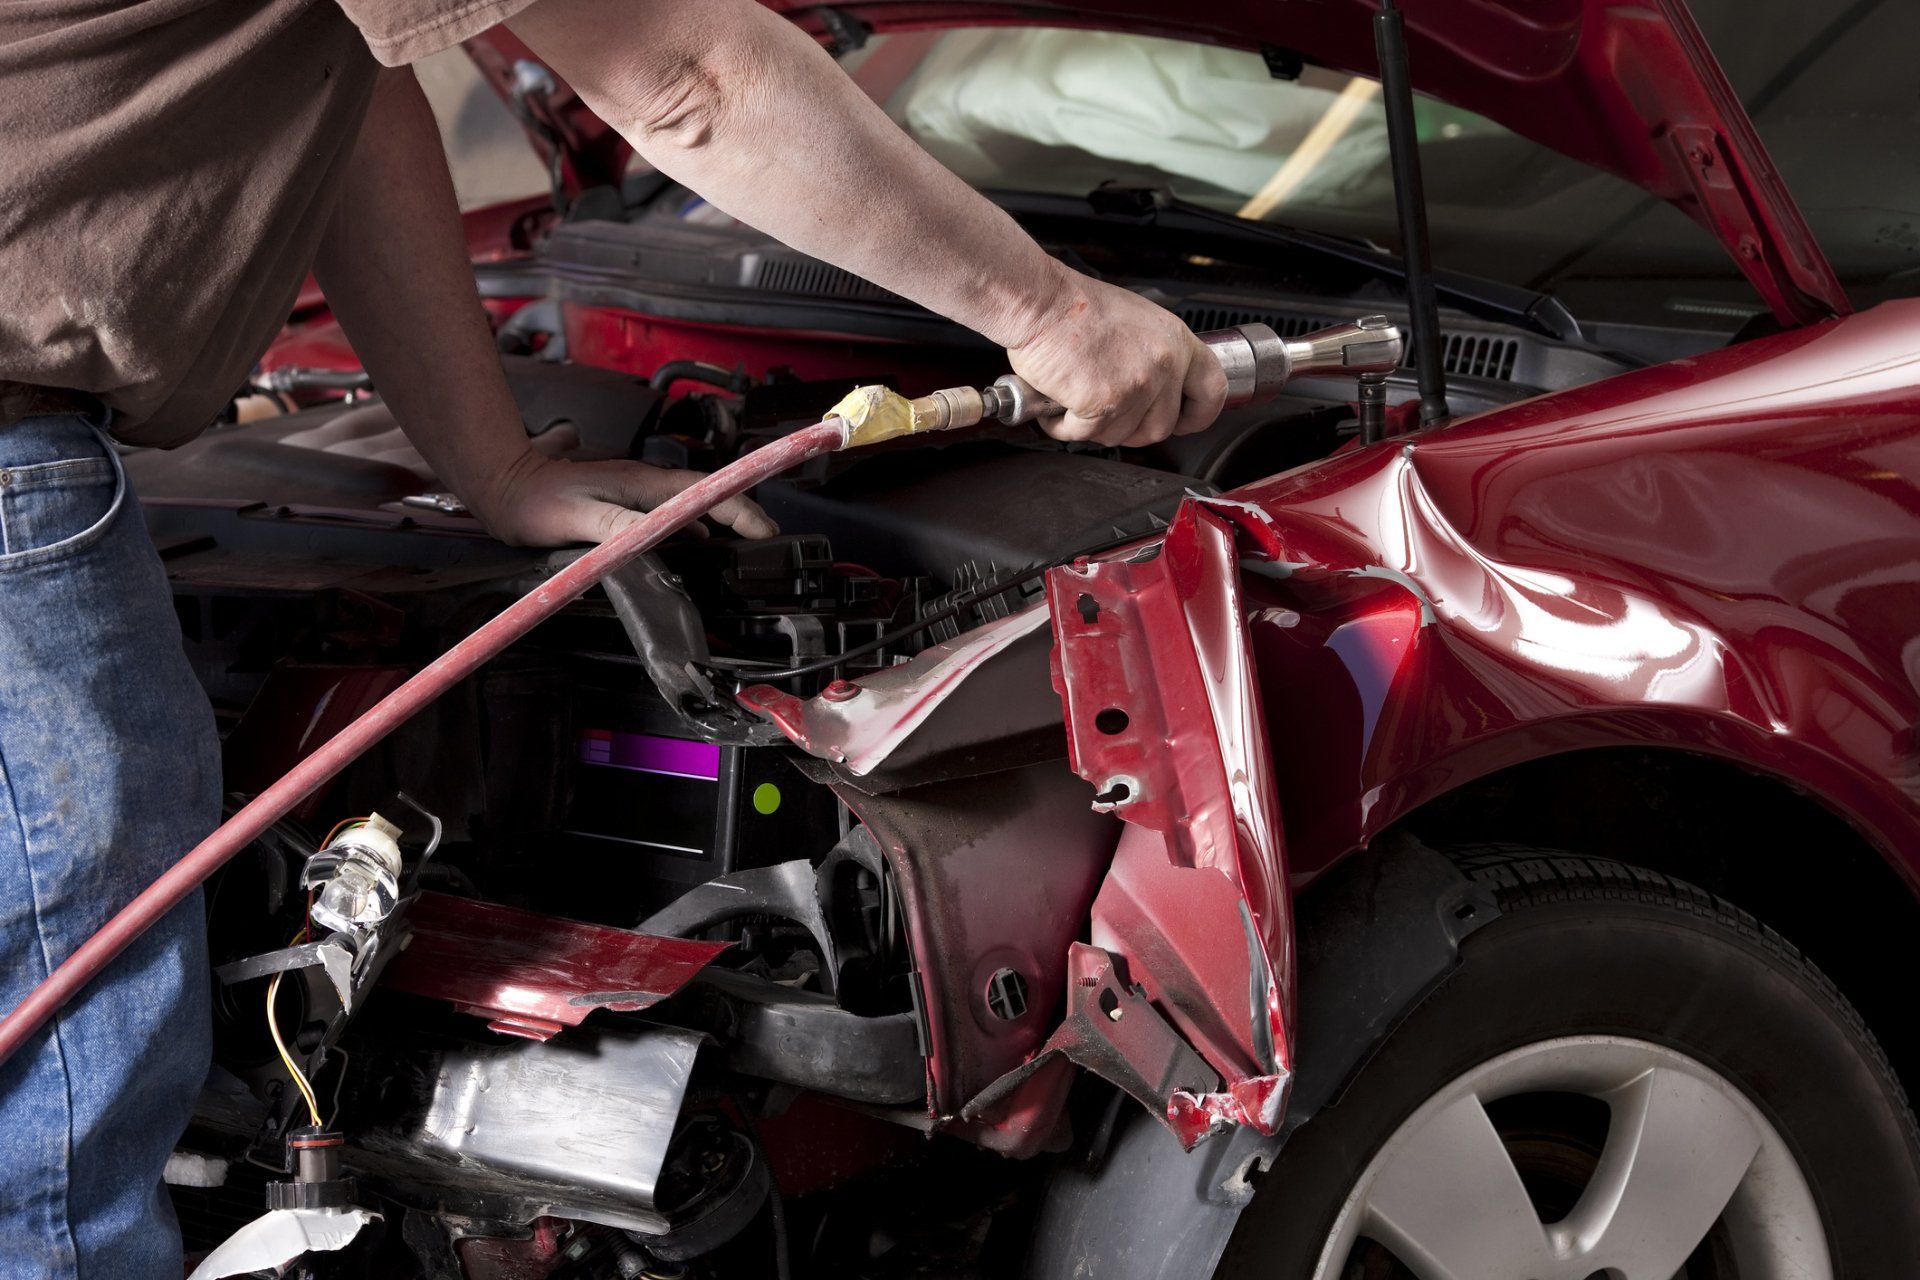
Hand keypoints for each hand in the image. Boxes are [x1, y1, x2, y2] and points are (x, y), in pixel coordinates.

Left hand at [470, 449, 777, 547]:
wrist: (504, 485)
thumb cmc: (535, 502)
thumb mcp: (580, 518)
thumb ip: (622, 528)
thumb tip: (664, 536)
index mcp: (641, 483)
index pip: (706, 492)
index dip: (741, 511)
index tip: (765, 531)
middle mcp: (644, 482)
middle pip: (707, 494)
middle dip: (743, 513)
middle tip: (768, 537)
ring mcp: (635, 490)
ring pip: (692, 502)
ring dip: (722, 517)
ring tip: (744, 539)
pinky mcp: (624, 501)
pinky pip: (672, 512)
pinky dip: (695, 525)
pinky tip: (695, 541)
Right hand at [1005, 265, 1227, 446]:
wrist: (1041, 302)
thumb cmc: (1076, 305)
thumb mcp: (1137, 320)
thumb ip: (1155, 355)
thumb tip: (1156, 387)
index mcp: (1175, 341)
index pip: (1212, 389)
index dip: (1199, 414)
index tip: (1185, 421)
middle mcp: (1163, 364)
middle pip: (1160, 427)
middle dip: (1130, 429)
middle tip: (1107, 413)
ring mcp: (1135, 386)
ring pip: (1121, 435)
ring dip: (1094, 427)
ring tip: (1075, 400)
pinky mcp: (1103, 404)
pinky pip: (1086, 435)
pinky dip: (1065, 426)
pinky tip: (1058, 405)